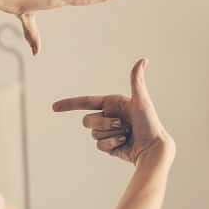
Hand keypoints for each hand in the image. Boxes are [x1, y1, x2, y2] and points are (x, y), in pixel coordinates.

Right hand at [52, 59, 173, 164]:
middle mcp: (109, 116)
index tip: (54, 108)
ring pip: (93, 134)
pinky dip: (111, 144)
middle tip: (121, 124)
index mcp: (113, 104)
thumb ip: (137, 81)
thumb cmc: (150, 123)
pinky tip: (124, 143)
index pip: (86, 102)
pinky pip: (99, 145)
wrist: (154, 148)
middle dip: (103, 124)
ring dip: (110, 135)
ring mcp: (108, 132)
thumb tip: (143, 60)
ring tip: (126, 134)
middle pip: (87, 121)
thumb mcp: (142, 101)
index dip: (69, 104)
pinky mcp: (109, 146)